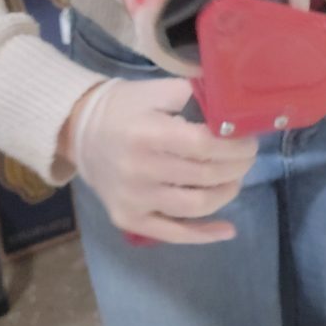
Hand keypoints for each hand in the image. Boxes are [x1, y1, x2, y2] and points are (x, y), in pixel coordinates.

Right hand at [60, 78, 257, 242]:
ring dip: (226, 192)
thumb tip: (232, 103)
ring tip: (234, 178)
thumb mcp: (155, 90)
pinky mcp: (128, 219)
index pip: (204, 145)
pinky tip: (227, 230)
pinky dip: (204, 235)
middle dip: (238, 166)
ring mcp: (134, 199)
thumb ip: (194, 92)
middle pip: (205, 176)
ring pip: (196, 206)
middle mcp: (140, 170)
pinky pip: (173, 234)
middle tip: (247, 157)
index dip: (235, 145)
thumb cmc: (122, 108)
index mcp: (148, 134)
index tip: (248, 139)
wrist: (78, 132)